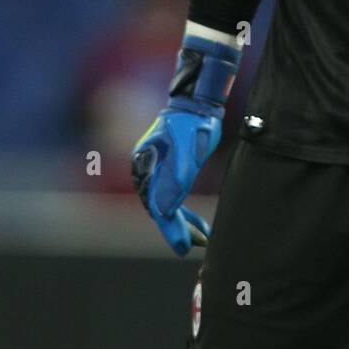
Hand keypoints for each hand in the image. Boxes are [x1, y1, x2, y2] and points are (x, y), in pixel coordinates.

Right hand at [131, 31, 240, 255]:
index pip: (156, 205)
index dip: (170, 228)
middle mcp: (147, 171)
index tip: (182, 246)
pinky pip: (175, 198)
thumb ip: (177, 177)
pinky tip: (200, 226)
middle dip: (177, 229)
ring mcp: (158, 171)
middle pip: (160, 208)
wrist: (198, 102)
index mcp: (145, 165)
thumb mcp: (186, 148)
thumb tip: (166, 210)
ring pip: (168, 206)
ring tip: (203, 239)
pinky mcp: (171, 171)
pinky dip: (187, 214)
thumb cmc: (192, 121)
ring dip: (184, 223)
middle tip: (194, 246)